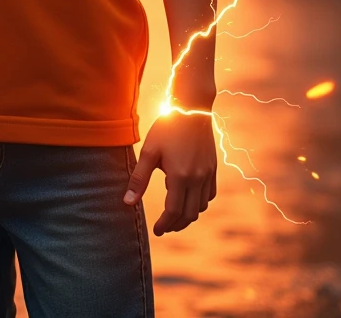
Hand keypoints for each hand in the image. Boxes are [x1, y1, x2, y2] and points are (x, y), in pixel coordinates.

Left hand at [122, 111, 216, 234]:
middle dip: (176, 225)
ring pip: (201, 207)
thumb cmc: (167, 128)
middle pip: (189, 215)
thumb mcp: (149, 151)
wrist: (192, 110)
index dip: (164, 224)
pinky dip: (200, 203)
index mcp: (180, 177)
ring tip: (174, 214)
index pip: (173, 212)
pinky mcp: (213, 169)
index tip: (156, 230)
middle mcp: (197, 179)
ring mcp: (208, 174)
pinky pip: (210, 195)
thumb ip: (138, 179)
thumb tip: (127, 202)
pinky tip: (189, 198)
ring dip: (188, 215)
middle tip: (164, 227)